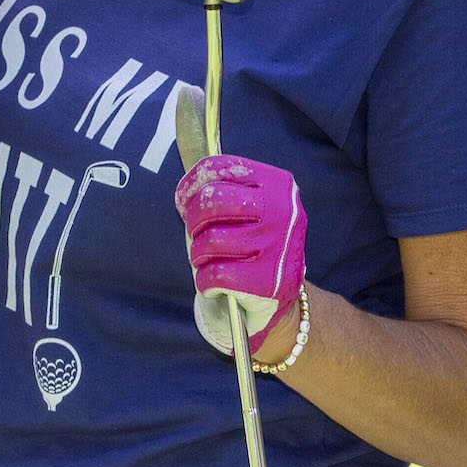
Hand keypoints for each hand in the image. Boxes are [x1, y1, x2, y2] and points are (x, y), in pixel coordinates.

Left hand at [174, 153, 306, 356]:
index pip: (218, 167)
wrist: (282, 299)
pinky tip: (214, 284)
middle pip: (211, 200)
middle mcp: (282, 211)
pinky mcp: (269, 281)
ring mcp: (278, 246)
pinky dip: (205, 281)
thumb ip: (221, 192)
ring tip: (208, 261)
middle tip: (196, 235)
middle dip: (193, 220)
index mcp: (277, 185)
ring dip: (199, 254)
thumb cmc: (254, 247)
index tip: (183, 201)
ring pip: (211, 239)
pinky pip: (215, 274)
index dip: (190, 184)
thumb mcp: (246, 210)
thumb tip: (185, 193)